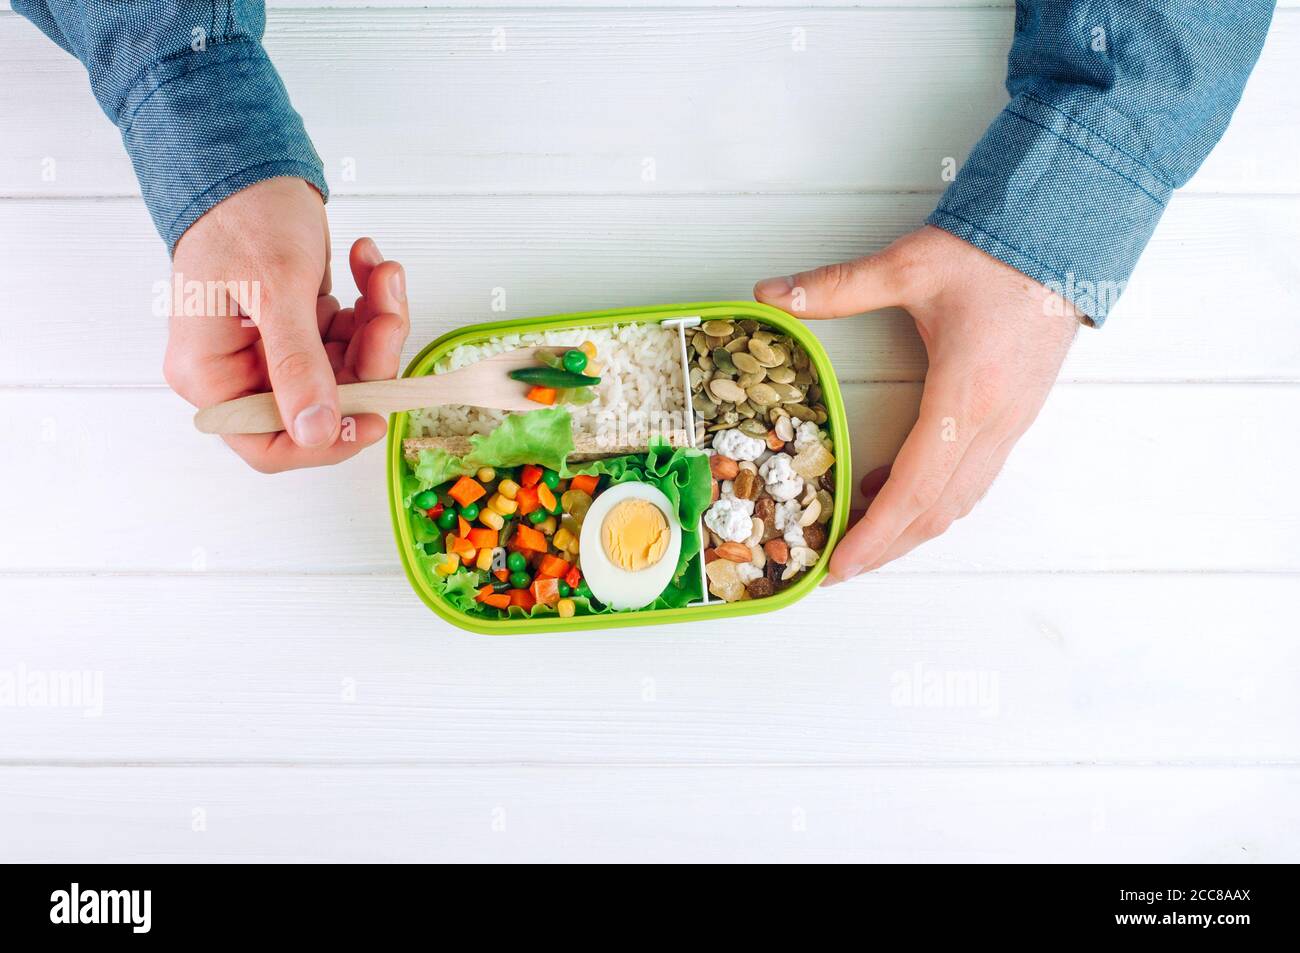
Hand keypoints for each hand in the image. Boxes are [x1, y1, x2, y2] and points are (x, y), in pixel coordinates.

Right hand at [164, 177, 409, 471]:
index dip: (327, 441)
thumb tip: (314, 431)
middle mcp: (239, 371)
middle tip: (389, 313)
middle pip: (323, 404)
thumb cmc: (243, 213)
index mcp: (212, 375)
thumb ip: (297, 365)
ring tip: (383, 273)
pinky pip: (350, 337)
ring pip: (349, 369)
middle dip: (370, 360)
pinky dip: (370, 305)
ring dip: (378, 325)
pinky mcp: (301, 327)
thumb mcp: (276, 290)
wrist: (246, 158)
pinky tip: (370, 264)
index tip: (375, 415)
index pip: (269, 444)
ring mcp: (273, 350)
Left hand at [754, 225, 1079, 580]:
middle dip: (886, 548)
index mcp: (965, 394)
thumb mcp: (909, 266)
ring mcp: (1011, 424)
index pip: (916, 487)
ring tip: (859, 536)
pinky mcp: (1015, 418)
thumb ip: (838, 286)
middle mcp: (994, 422)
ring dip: (910, 530)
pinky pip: (972, 479)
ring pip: (959, 502)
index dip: (876, 534)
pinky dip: (932, 499)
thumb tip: (772, 293)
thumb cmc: (993, 254)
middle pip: (937, 511)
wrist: (1064, 239)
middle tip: (837, 569)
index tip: (839, 565)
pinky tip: (892, 489)